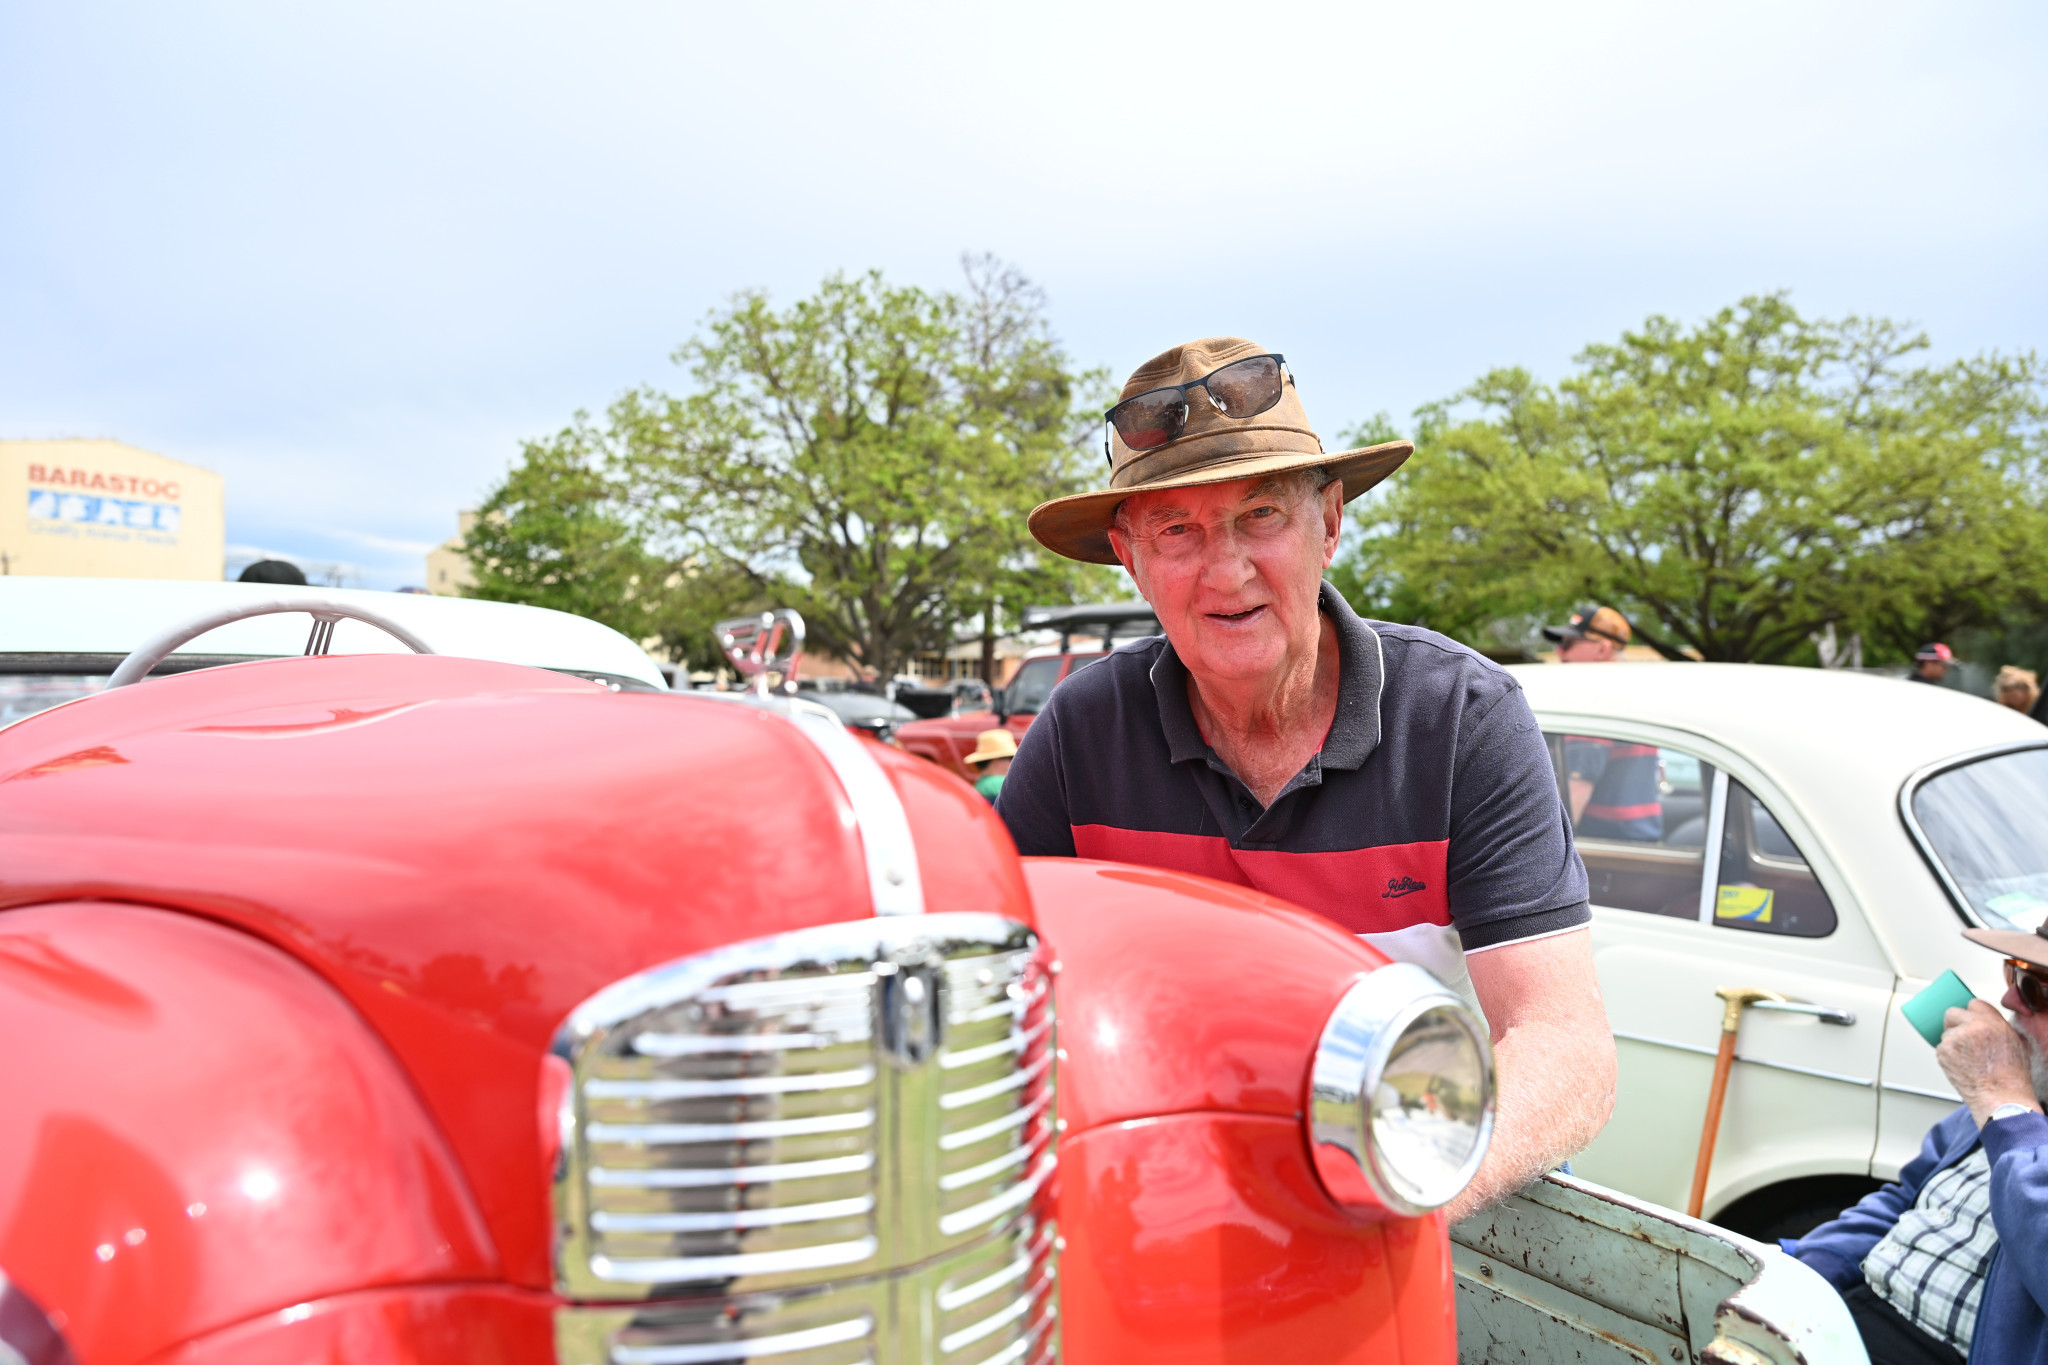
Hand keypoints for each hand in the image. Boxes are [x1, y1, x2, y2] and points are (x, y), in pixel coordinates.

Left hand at [1935, 1000, 2040, 1126]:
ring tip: (1967, 1059)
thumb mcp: (2015, 1043)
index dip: (1972, 1014)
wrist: (2001, 1096)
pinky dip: (1948, 1055)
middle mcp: (1973, 1026)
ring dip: (1952, 1042)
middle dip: (1955, 1023)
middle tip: (1962, 1038)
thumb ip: (1998, 1027)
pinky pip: (1941, 1047)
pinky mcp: (1943, 1051)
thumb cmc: (2011, 1076)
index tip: (1969, 1020)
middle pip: (1952, 1013)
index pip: (1974, 1004)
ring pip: (1946, 1032)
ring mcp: (1956, 1038)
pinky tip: (1961, 1066)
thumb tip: (1986, 1021)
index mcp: (1993, 1022)